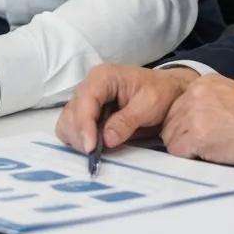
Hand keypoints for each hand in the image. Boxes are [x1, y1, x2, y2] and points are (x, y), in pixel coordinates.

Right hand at [56, 64, 198, 152]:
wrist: (166, 91)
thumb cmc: (160, 93)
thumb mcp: (149, 104)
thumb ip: (127, 121)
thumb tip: (107, 140)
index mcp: (103, 77)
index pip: (85, 100)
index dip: (85, 125)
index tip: (91, 148)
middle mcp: (89, 86)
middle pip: (71, 112)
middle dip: (80, 136)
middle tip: (95, 156)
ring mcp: (86, 100)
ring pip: (68, 121)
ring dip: (78, 140)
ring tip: (96, 153)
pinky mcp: (88, 113)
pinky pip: (73, 128)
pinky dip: (79, 140)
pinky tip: (94, 148)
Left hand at [162, 74, 233, 167]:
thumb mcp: (230, 93)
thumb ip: (208, 100)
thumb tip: (191, 119)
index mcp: (203, 83)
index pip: (176, 106)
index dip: (183, 123)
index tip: (194, 133)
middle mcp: (194, 94)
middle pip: (169, 121)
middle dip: (181, 136)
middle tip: (199, 147)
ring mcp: (194, 114)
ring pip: (170, 137)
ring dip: (185, 147)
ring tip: (208, 151)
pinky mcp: (199, 135)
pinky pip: (177, 151)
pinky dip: (188, 157)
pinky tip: (207, 156)